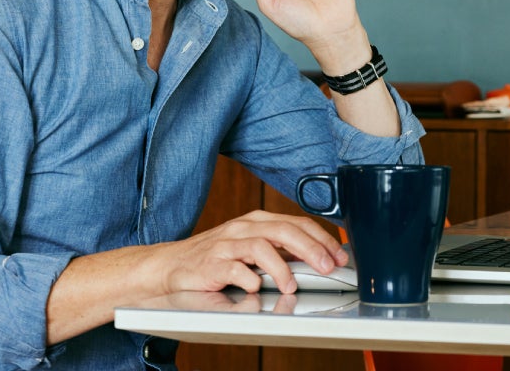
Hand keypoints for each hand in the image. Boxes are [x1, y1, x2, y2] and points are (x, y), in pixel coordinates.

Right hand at [153, 210, 348, 295]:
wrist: (170, 266)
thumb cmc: (214, 259)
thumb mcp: (250, 248)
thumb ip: (279, 251)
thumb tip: (315, 260)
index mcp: (257, 222)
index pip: (297, 223)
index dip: (322, 239)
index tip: (339, 255)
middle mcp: (244, 228)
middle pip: (284, 230)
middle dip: (311, 249)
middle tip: (327, 267)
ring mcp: (227, 244)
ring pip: (261, 246)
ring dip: (281, 267)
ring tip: (291, 285)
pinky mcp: (211, 264)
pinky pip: (234, 269)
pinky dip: (249, 279)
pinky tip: (256, 288)